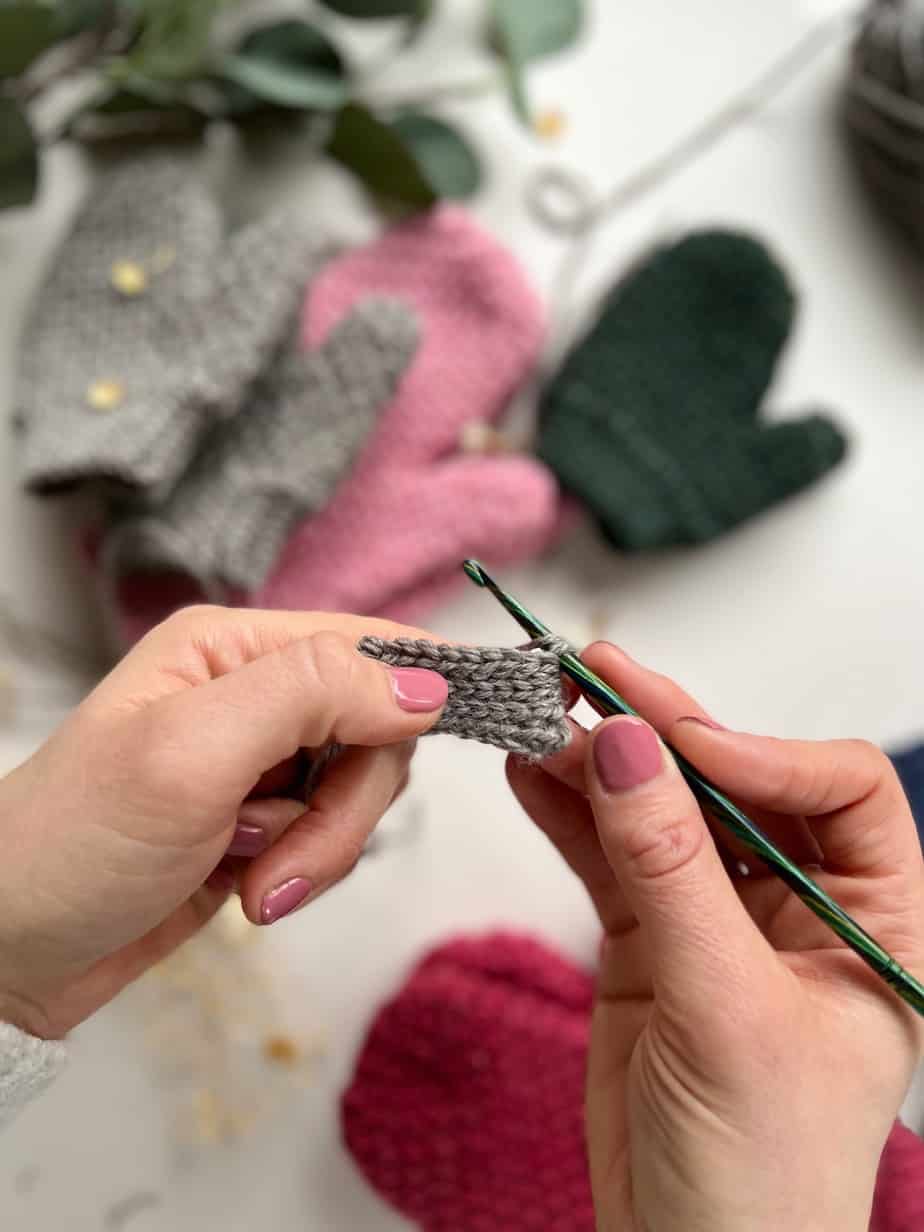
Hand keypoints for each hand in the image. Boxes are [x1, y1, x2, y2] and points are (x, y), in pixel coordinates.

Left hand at [0, 607, 447, 1039]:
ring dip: (321, 849)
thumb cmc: (77, 842)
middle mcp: (252, 694)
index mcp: (231, 648)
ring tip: (252, 886)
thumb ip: (310, 695)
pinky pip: (333, 838)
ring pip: (359, 791)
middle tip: (281, 858)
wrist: (9, 954)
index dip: (413, 690)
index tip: (439, 741)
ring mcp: (260, 763)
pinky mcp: (263, 826)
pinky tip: (249, 894)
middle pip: (374, 729)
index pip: (365, 645)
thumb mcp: (191, 752)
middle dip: (344, 807)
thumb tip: (426, 684)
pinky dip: (305, 873)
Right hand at [507, 642, 923, 1231]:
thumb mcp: (727, 1011)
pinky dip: (567, 813)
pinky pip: (607, 855)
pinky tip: (533, 774)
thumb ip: (672, 874)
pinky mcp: (647, 942)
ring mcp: (715, 919)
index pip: (836, 788)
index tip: (675, 739)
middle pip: (733, 782)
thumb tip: (628, 749)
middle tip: (590, 678)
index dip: (758, 750)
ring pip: (660, 810)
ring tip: (544, 716)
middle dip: (662, 731)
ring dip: (601, 764)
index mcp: (872, 920)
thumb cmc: (762, 1177)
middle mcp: (797, 906)